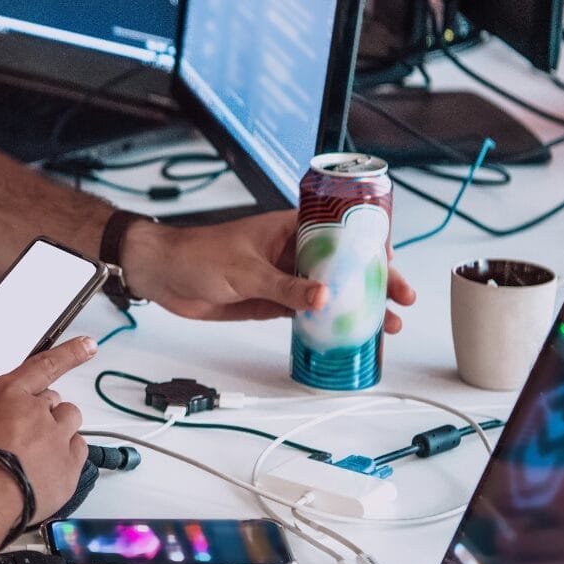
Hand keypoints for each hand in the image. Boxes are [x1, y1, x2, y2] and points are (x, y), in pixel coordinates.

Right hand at [0, 336, 96, 523]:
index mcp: (6, 393)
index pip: (44, 365)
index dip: (69, 353)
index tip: (87, 346)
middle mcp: (35, 409)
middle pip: (54, 403)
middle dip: (43, 418)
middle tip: (25, 441)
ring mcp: (54, 436)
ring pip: (70, 424)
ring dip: (58, 435)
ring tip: (35, 457)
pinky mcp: (68, 464)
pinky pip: (78, 452)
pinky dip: (66, 460)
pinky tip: (46, 473)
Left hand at [121, 211, 415, 330]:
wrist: (162, 275)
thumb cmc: (197, 254)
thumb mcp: (245, 270)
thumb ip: (285, 286)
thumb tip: (323, 296)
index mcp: (290, 228)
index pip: (341, 233)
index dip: (371, 247)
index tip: (393, 263)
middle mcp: (291, 251)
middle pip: (343, 266)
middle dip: (374, 282)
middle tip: (401, 300)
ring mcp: (283, 277)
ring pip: (329, 292)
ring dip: (355, 307)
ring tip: (384, 325)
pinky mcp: (271, 301)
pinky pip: (306, 311)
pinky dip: (326, 322)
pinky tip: (346, 335)